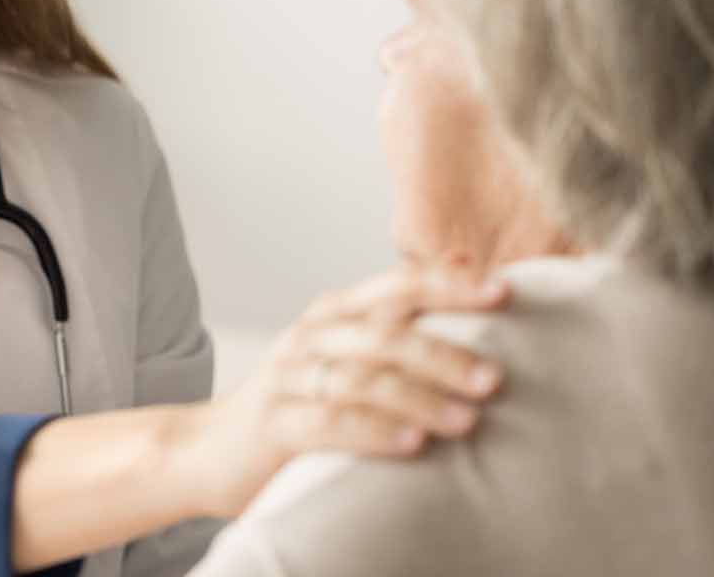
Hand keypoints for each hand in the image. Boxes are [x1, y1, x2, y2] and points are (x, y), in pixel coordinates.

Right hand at [182, 263, 509, 517]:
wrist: (210, 448)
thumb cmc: (298, 400)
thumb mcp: (343, 354)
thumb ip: (395, 321)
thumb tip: (465, 265)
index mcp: (334, 312)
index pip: (397, 287)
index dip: (449, 286)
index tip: (503, 293)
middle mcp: (311, 335)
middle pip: (383, 333)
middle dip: (443, 353)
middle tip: (493, 378)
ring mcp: (288, 377)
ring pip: (361, 379)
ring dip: (419, 399)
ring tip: (466, 421)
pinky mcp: (273, 423)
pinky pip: (328, 424)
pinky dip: (373, 433)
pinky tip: (412, 444)